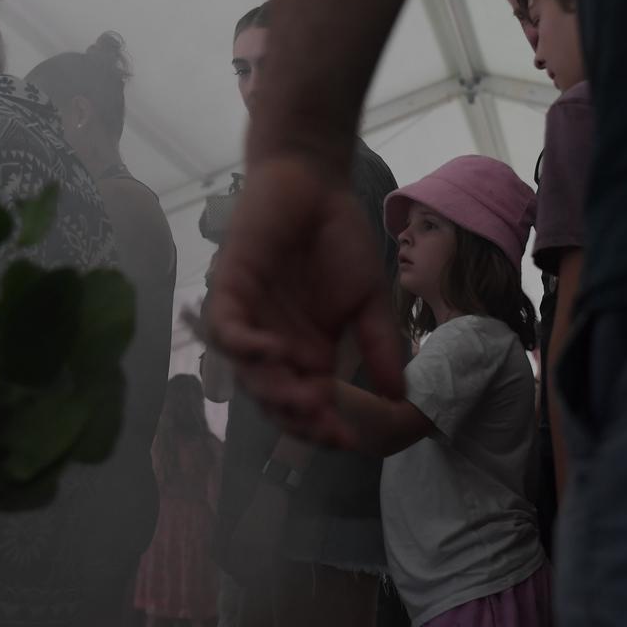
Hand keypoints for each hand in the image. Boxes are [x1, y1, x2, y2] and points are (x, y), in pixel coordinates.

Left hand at [205, 160, 403, 446]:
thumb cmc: (338, 238)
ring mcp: (249, 319)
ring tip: (306, 400)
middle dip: (299, 419)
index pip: (308, 403)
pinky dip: (245, 347)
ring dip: (275, 391)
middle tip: (327, 428)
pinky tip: (273, 352)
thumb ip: (379, 345)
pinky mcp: (228, 290)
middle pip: (275, 398)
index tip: (349, 442)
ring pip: (249, 372)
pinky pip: (226, 330)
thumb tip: (400, 395)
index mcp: (306, 352)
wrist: (315, 184)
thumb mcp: (369, 299)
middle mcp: (274, 343)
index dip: (323, 425)